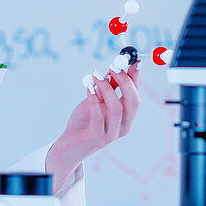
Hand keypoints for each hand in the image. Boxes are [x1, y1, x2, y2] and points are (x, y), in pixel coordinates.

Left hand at [45, 62, 140, 190]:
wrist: (68, 146)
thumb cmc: (84, 121)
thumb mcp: (97, 101)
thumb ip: (107, 88)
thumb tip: (115, 67)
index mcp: (127, 116)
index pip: (136, 94)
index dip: (135, 76)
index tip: (130, 59)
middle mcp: (124, 126)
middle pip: (133, 101)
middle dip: (125, 81)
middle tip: (113, 67)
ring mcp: (112, 134)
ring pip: (117, 108)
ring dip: (106, 88)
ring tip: (95, 76)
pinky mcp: (97, 139)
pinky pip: (98, 116)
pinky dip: (94, 99)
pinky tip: (88, 89)